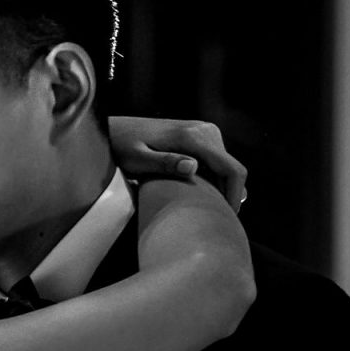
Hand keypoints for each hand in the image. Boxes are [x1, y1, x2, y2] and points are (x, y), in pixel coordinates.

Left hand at [111, 115, 246, 209]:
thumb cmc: (120, 147)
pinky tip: (198, 197)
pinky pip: (216, 163)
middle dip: (227, 195)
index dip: (234, 196)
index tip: (227, 218)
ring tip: (204, 211)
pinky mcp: (201, 137)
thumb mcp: (137, 159)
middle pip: (231, 170)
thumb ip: (163, 163)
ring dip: (220, 189)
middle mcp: (205, 131)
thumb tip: (192, 167)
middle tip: (213, 220)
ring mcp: (205, 132)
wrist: (115, 130)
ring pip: (225, 167)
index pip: (230, 169)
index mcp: (194, 137)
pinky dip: (213, 181)